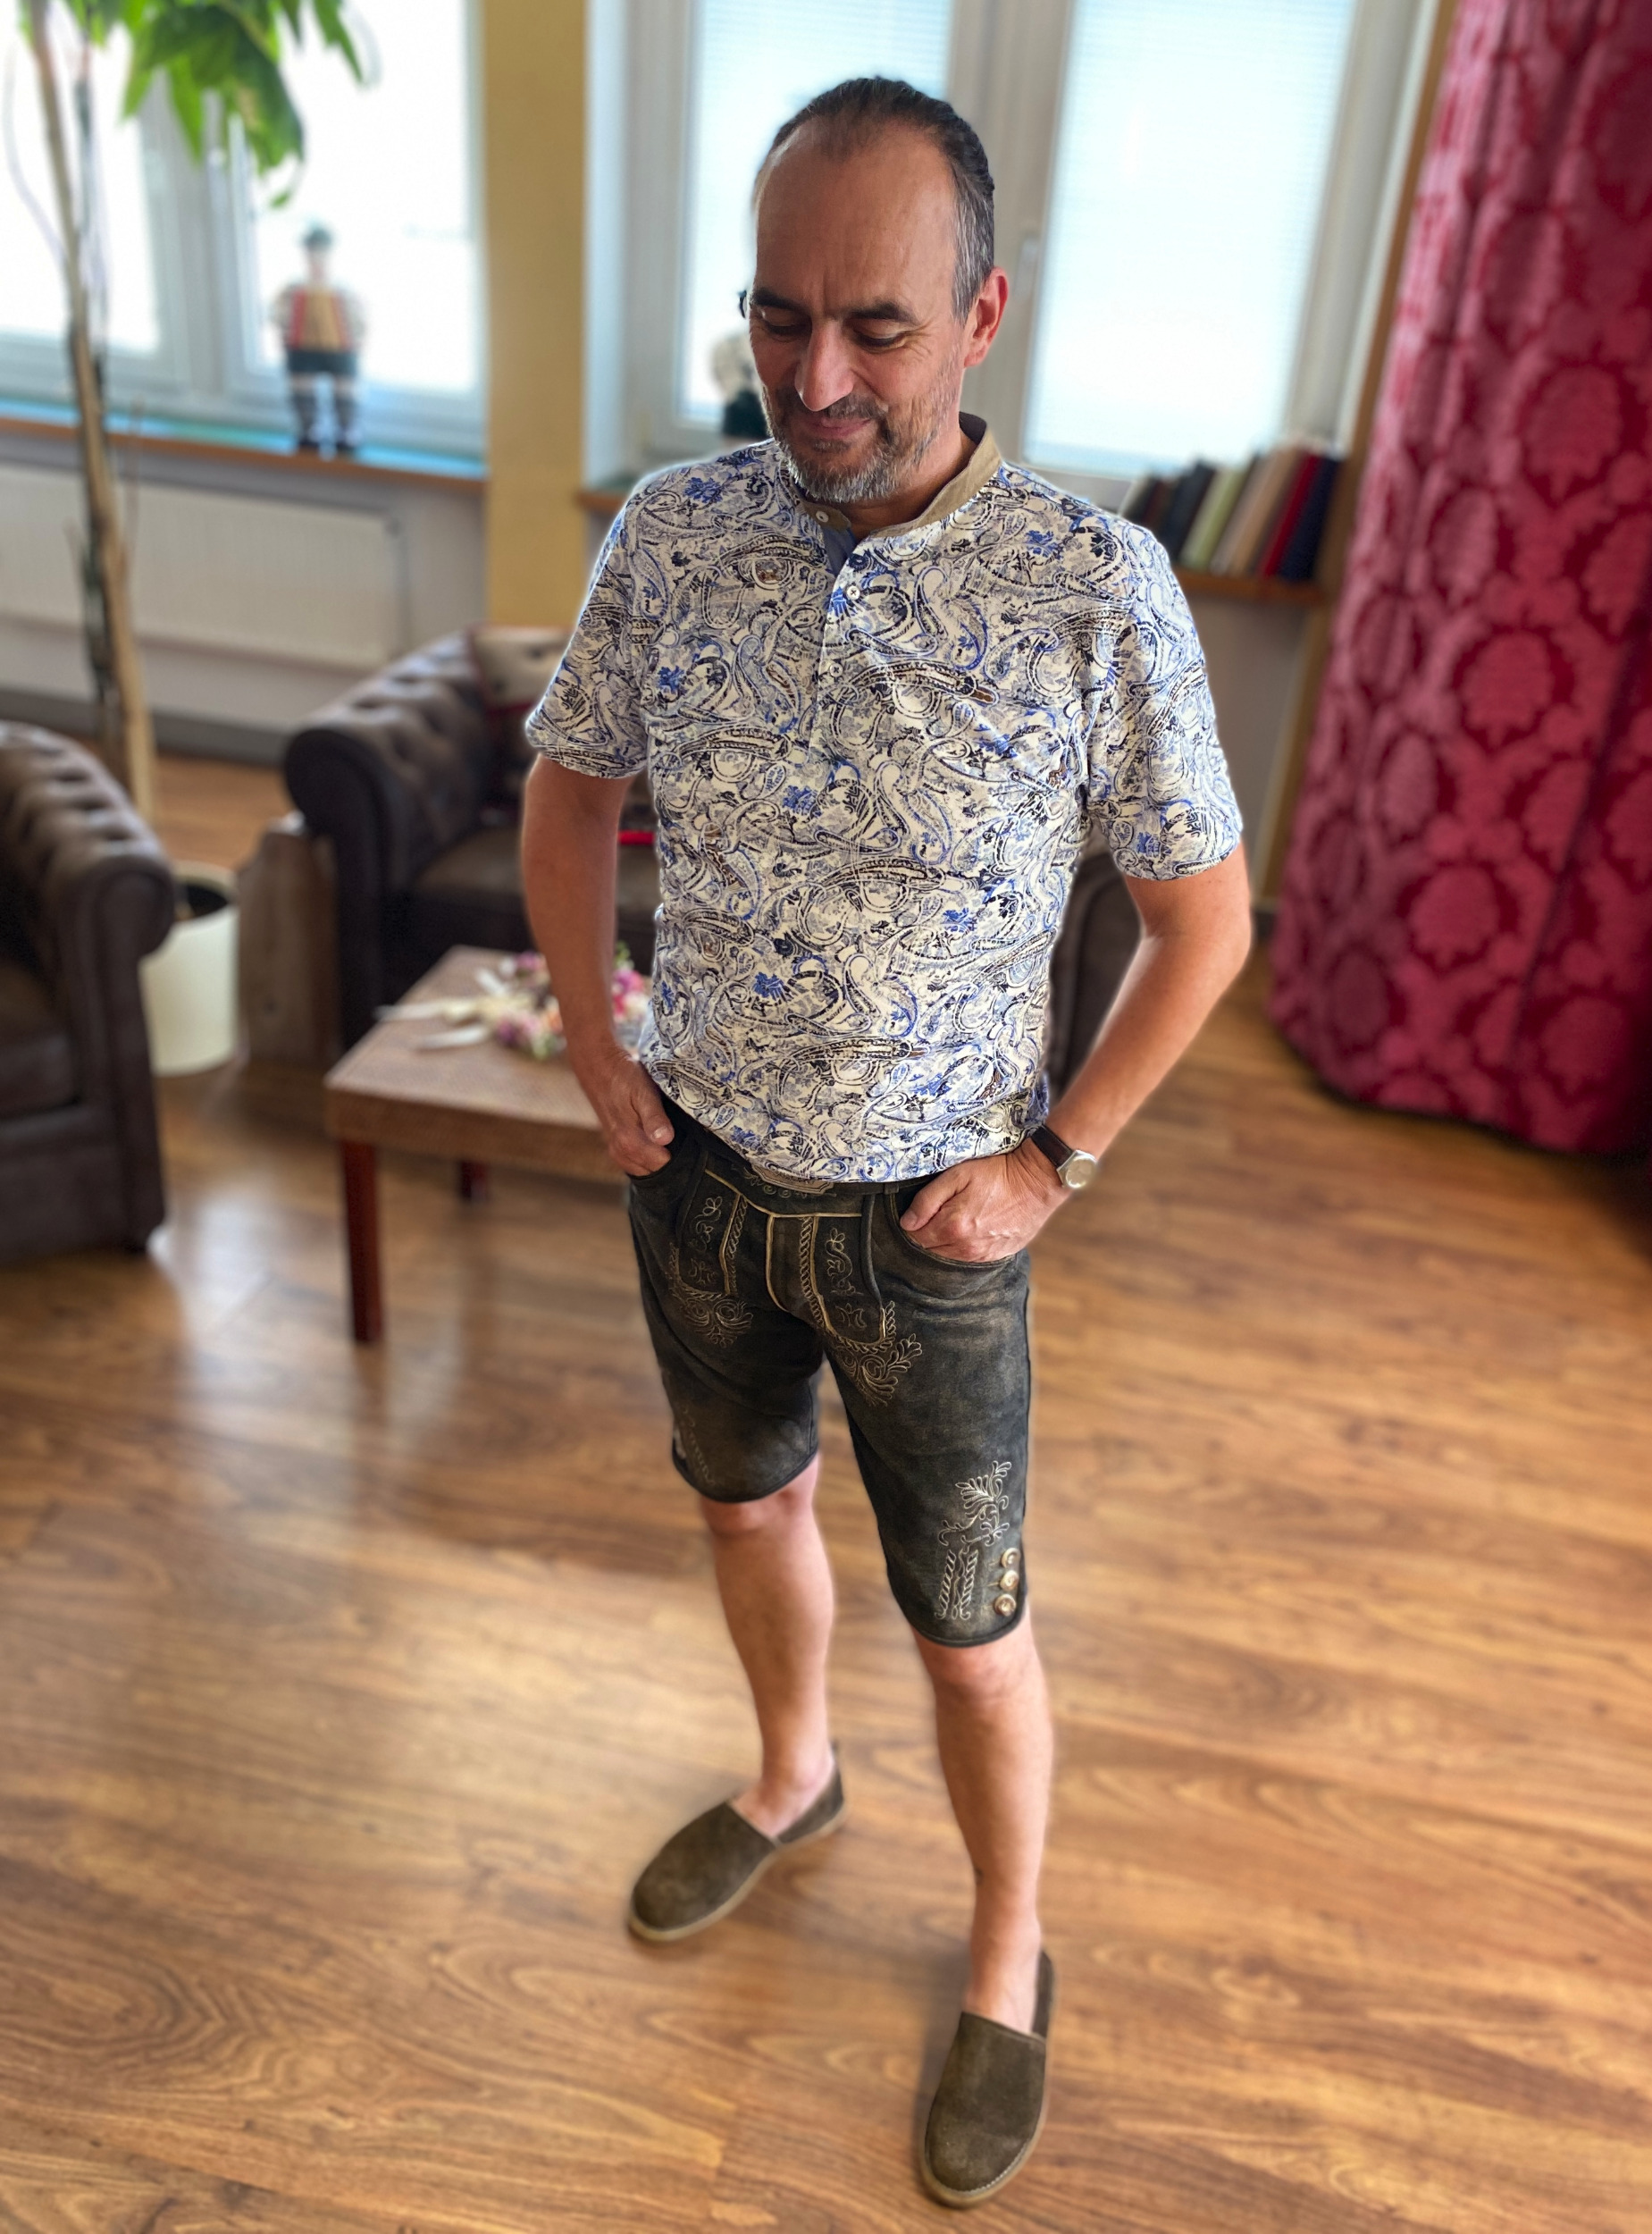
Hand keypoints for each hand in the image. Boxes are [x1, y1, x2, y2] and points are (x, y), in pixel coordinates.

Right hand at [571, 1038, 673, 1176]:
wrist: (598, 1067)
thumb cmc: (624, 1077)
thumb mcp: (643, 1091)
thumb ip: (654, 1117)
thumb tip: (665, 1140)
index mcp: (630, 1140)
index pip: (662, 1166)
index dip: (679, 1159)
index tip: (691, 1147)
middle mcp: (621, 1150)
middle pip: (653, 1171)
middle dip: (670, 1162)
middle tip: (685, 1144)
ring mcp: (616, 1149)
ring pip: (643, 1169)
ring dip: (658, 1161)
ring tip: (673, 1144)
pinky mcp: (614, 1145)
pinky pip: (634, 1163)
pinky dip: (646, 1160)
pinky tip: (656, 1147)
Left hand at [900, 1140, 1065, 1261]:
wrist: (1037, 1183)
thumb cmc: (998, 1173)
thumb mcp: (958, 1175)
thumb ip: (927, 1200)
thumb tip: (907, 1222)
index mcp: (953, 1227)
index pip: (916, 1236)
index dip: (915, 1222)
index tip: (923, 1210)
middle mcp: (966, 1247)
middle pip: (930, 1249)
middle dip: (929, 1232)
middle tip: (941, 1210)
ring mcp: (982, 1255)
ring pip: (948, 1255)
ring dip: (946, 1240)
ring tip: (959, 1217)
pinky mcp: (996, 1256)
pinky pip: (969, 1258)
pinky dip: (965, 1246)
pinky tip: (974, 1227)